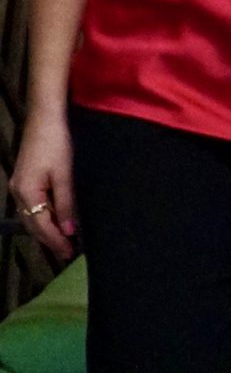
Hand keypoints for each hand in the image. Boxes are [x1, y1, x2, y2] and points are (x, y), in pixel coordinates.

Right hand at [8, 109, 76, 262]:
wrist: (44, 119)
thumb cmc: (56, 144)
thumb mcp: (64, 176)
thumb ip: (65, 204)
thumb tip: (68, 231)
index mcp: (27, 192)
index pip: (41, 225)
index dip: (56, 240)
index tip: (69, 252)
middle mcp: (17, 192)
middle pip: (33, 224)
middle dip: (49, 239)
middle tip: (67, 253)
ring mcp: (18, 186)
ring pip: (30, 217)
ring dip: (45, 230)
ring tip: (62, 242)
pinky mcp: (22, 180)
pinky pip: (31, 207)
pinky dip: (42, 217)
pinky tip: (54, 221)